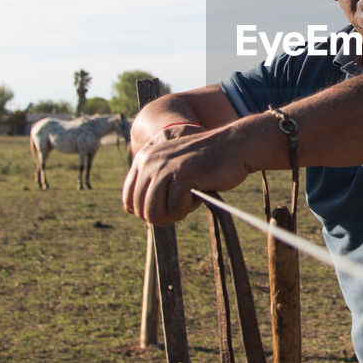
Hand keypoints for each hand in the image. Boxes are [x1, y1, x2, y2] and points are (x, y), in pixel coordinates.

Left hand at [121, 129, 247, 224]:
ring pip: (154, 213)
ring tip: (188, 200)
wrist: (234, 146)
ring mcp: (164, 168)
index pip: (128, 200)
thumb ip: (150, 183)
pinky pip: (175, 209)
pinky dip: (188, 208)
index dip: (146, 212)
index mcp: (143, 158)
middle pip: (141, 210)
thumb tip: (129, 210)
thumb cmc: (205, 162)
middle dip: (162, 216)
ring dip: (174, 214)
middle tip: (182, 205)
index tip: (166, 207)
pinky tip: (198, 193)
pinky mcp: (182, 175)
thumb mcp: (171, 168)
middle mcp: (149, 161)